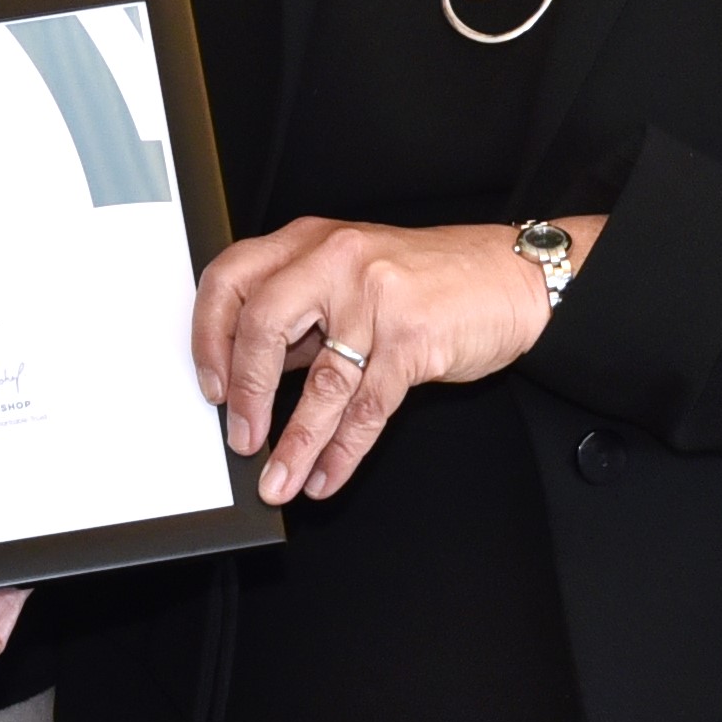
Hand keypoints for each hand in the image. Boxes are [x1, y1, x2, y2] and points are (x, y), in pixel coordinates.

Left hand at [189, 214, 597, 506]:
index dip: (209, 337)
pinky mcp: (413, 338)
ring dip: (295, 442)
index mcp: (311, 242)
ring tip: (279, 479)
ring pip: (320, 381)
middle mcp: (337, 260)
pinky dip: (343, 450)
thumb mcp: (352, 279)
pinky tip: (327, 475)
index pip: (232, 280)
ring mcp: (376, 298)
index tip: (211, 385)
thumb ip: (303, 316)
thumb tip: (250, 378)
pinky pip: (367, 407)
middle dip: (246, 393)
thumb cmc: (432, 280)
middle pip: (262, 325)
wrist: (512, 278)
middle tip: (240, 438)